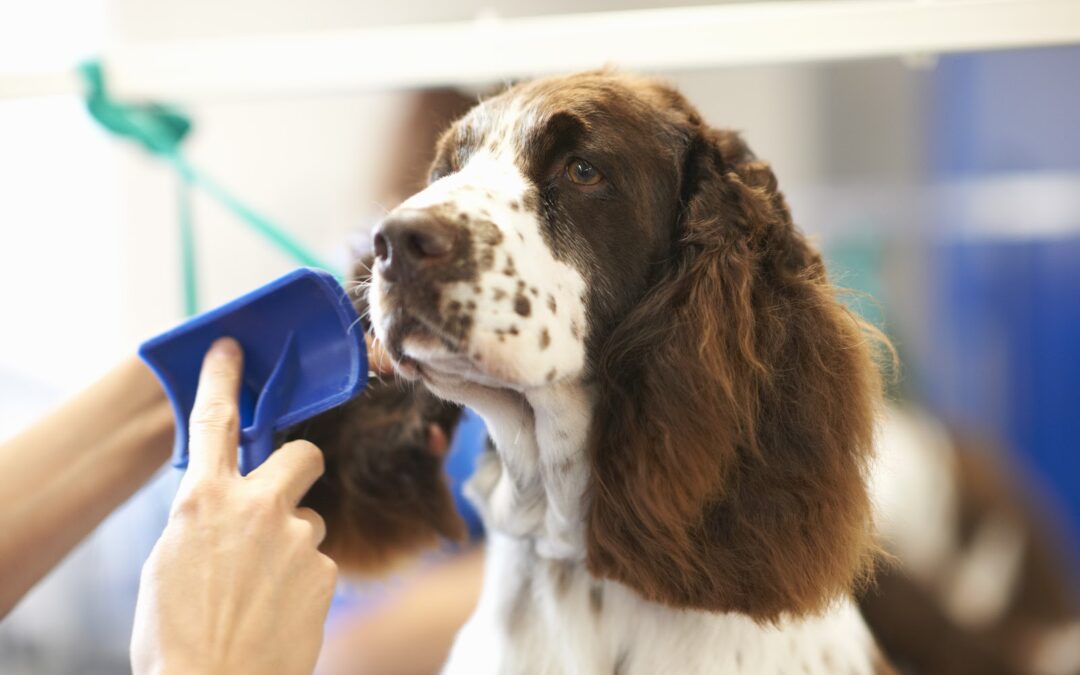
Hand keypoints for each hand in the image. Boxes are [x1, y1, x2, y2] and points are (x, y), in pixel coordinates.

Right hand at [131, 338, 336, 674]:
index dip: (223, 378)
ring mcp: (296, 537)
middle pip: (302, 455)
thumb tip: (221, 507)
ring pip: (308, 521)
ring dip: (292, 545)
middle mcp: (255, 507)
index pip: (214, 421)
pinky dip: (301, 584)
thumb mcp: (168, 563)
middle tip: (285, 495)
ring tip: (262, 591)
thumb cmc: (176, 636)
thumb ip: (201, 520)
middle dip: (299, 467)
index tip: (231, 348)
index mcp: (202, 501)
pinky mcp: (323, 571)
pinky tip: (278, 613)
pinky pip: (316, 564)